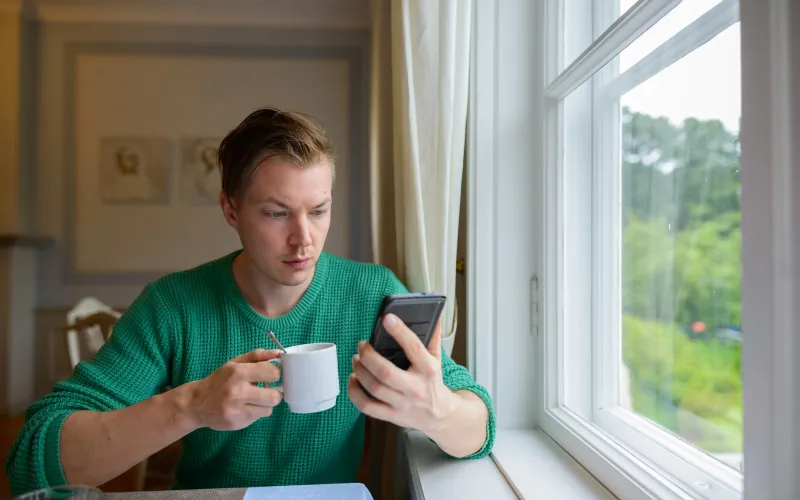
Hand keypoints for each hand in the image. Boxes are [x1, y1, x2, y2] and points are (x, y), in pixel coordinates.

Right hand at [181, 349, 282, 430]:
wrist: (196, 403)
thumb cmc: (219, 380)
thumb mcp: (234, 363)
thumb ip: (257, 356)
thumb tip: (278, 353)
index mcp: (238, 373)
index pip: (273, 373)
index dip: (274, 373)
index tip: (268, 375)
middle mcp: (238, 392)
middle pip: (274, 396)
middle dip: (274, 392)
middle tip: (266, 390)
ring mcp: (237, 410)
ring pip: (268, 409)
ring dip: (265, 404)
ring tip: (255, 399)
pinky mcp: (237, 423)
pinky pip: (258, 418)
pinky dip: (256, 412)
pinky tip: (245, 407)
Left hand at [348, 313, 459, 434]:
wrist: (440, 415)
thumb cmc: (433, 382)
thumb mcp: (436, 359)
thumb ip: (432, 337)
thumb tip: (434, 314)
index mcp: (428, 369)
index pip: (414, 348)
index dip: (400, 332)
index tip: (387, 318)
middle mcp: (415, 388)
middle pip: (386, 372)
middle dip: (369, 356)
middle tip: (361, 345)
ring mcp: (403, 404)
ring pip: (375, 388)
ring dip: (360, 371)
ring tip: (356, 359)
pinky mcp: (392, 416)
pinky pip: (368, 407)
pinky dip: (355, 393)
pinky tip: (353, 380)